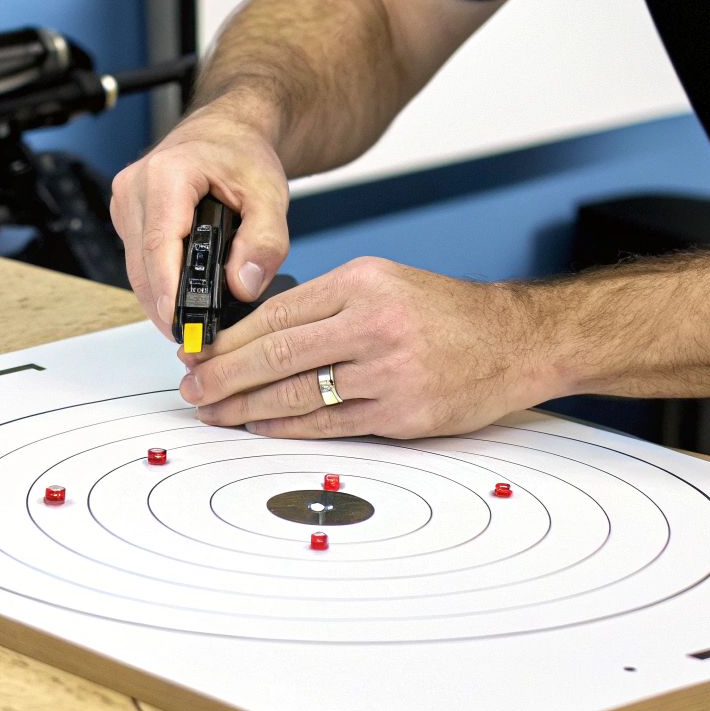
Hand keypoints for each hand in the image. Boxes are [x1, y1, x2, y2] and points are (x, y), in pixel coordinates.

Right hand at [109, 100, 291, 335]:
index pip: (159, 244)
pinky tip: (180, 297)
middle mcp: (134, 187)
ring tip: (191, 323)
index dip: (167, 291)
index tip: (178, 323)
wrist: (226, 131)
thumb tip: (244, 287)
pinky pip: (137, 260)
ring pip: (136, 267)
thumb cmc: (242, 154)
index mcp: (166, 175)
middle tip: (195, 338)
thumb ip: (265, 241)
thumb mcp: (270, 194)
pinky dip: (158, 282)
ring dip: (160, 298)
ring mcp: (124, 202)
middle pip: (143, 264)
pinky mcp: (125, 215)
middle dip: (166, 305)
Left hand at [178, 257, 563, 438]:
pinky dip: (288, 427)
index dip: (230, 339)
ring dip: (247, 407)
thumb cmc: (446, 314)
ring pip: (298, 392)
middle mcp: (373, 324)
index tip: (199, 353)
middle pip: (277, 354)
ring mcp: (389, 372)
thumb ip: (328, 305)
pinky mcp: (403, 413)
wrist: (516, 341)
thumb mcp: (385, 283)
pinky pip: (331, 423)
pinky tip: (260, 427)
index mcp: (362, 284)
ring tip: (215, 413)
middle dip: (224, 375)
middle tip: (192, 390)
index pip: (277, 313)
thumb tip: (257, 335)